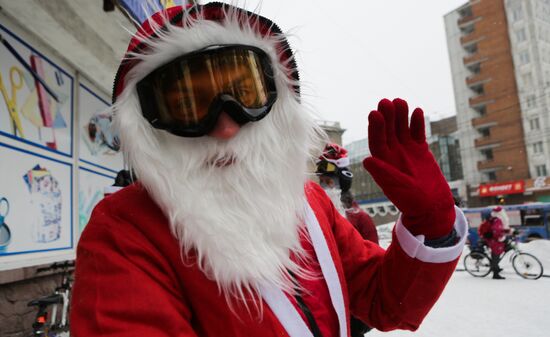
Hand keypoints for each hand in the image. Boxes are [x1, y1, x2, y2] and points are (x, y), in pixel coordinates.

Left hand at [362, 98, 454, 239]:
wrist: (432, 207)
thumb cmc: (411, 201)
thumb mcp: (397, 187)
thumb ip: (384, 173)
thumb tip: (366, 160)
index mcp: (382, 162)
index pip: (377, 141)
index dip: (375, 128)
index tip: (375, 114)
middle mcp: (392, 154)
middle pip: (388, 131)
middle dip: (387, 117)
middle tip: (386, 101)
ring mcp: (406, 150)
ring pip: (402, 129)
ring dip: (400, 116)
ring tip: (400, 101)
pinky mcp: (420, 150)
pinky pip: (417, 133)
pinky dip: (417, 123)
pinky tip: (417, 111)